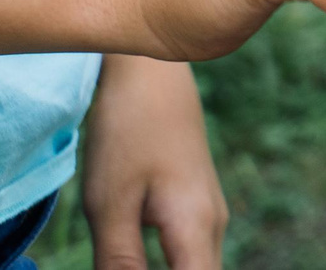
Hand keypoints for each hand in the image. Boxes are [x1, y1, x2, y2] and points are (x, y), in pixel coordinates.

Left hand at [82, 55, 225, 269]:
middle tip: (124, 263)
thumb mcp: (111, 204)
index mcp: (197, 229)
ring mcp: (209, 214)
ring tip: (127, 260)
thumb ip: (120, 263)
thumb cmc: (128, 134)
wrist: (151, 75)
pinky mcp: (197, 206)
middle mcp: (214, 226)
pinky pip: (192, 256)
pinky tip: (140, 266)